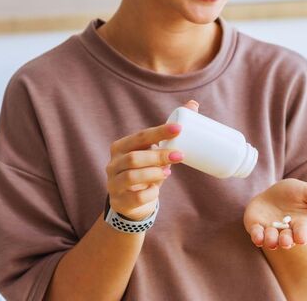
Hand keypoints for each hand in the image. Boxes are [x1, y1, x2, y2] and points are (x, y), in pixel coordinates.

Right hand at [105, 100, 198, 220]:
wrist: (131, 202)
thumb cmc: (146, 170)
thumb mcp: (155, 152)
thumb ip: (170, 133)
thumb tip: (193, 104)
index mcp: (121, 147)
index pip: (140, 137)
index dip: (159, 132)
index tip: (179, 128)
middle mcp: (113, 163)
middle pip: (134, 157)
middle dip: (159, 155)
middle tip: (180, 155)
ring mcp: (114, 183)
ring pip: (132, 176)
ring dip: (154, 173)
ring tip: (168, 172)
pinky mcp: (120, 201)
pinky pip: (136, 197)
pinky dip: (150, 194)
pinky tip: (156, 190)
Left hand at [244, 178, 306, 249]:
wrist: (275, 193)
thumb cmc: (296, 194)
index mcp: (300, 225)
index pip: (301, 232)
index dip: (301, 235)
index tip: (302, 238)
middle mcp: (285, 231)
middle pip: (286, 239)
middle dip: (286, 241)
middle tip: (286, 241)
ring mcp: (270, 230)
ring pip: (270, 239)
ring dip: (271, 240)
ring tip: (272, 240)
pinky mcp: (256, 226)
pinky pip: (256, 233)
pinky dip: (257, 236)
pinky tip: (258, 237)